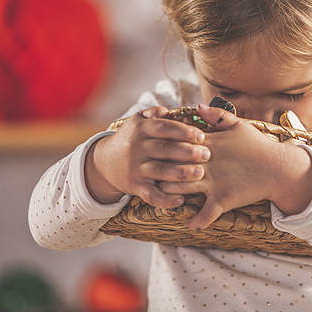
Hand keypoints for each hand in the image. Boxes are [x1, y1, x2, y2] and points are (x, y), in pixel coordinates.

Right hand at [84, 106, 210, 208]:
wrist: (104, 163)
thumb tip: (171, 111)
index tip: (201, 136)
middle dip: (187, 152)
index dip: (183, 131)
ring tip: (199, 173)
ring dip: (180, 173)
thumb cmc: (131, 139)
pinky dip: (165, 200)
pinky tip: (180, 200)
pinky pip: (151, 195)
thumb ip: (155, 113)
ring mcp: (135, 168)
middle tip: (207, 154)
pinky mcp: (135, 186)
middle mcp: (137, 148)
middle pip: (164, 149)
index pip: (164, 128)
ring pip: (159, 171)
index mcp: (141, 129)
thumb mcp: (138, 121)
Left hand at [158, 104, 311, 229]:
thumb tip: (197, 106)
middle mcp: (207, 164)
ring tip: (160, 195)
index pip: (177, 143)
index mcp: (209, 144)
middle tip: (148, 173)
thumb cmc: (258, 145)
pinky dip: (196, 221)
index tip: (154, 150)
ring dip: (168, 193)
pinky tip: (189, 224)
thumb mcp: (239, 125)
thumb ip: (217, 115)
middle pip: (172, 166)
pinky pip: (205, 215)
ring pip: (181, 189)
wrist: (278, 168)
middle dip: (159, 170)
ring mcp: (214, 183)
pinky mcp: (223, 200)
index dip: (163, 147)